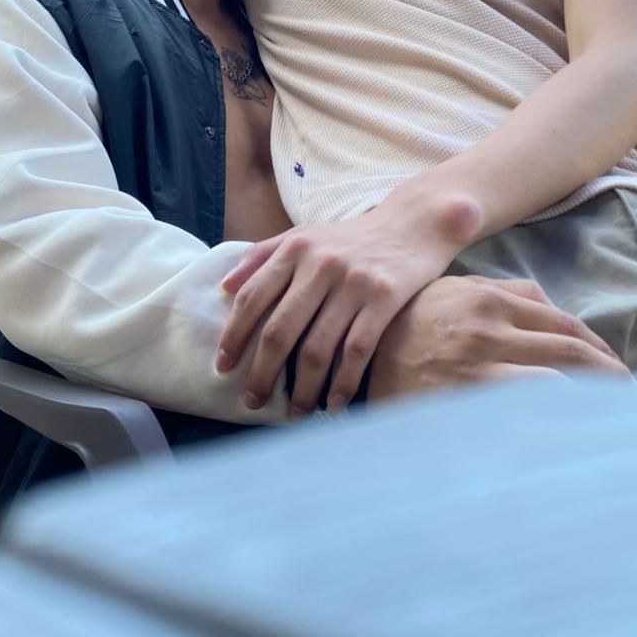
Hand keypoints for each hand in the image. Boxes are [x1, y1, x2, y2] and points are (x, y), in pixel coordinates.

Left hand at [216, 191, 483, 415]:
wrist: (413, 223)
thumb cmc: (351, 237)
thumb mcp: (304, 235)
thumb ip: (262, 255)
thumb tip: (225, 287)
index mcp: (295, 248)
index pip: (252, 298)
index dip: (234, 336)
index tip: (223, 367)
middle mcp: (320, 264)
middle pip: (280, 330)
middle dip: (262, 373)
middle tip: (253, 401)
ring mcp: (353, 282)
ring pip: (317, 348)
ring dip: (303, 389)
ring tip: (295, 412)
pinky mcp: (384, 298)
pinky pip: (357, 351)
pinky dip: (343, 383)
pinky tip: (335, 404)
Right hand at [368, 275, 632, 401]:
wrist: (351, 366)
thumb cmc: (402, 332)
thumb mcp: (447, 296)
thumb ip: (499, 292)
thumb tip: (547, 303)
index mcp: (486, 296)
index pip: (562, 322)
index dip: (597, 348)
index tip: (614, 369)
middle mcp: (488, 324)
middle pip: (573, 347)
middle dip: (610, 375)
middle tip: (632, 397)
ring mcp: (481, 361)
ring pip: (563, 377)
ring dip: (597, 399)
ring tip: (617, 420)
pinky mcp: (471, 395)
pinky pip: (536, 404)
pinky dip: (566, 416)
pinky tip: (581, 431)